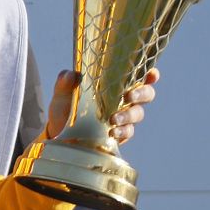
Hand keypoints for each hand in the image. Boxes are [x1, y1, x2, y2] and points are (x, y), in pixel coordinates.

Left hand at [44, 67, 159, 143]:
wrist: (58, 134)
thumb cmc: (64, 109)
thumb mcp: (62, 94)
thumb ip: (65, 82)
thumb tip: (70, 75)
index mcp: (114, 85)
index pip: (139, 76)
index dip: (150, 74)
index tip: (151, 74)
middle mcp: (123, 100)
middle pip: (146, 94)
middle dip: (141, 94)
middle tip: (128, 96)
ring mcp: (123, 117)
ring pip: (138, 114)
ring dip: (128, 115)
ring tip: (113, 118)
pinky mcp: (118, 134)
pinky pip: (128, 131)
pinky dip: (122, 131)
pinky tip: (112, 132)